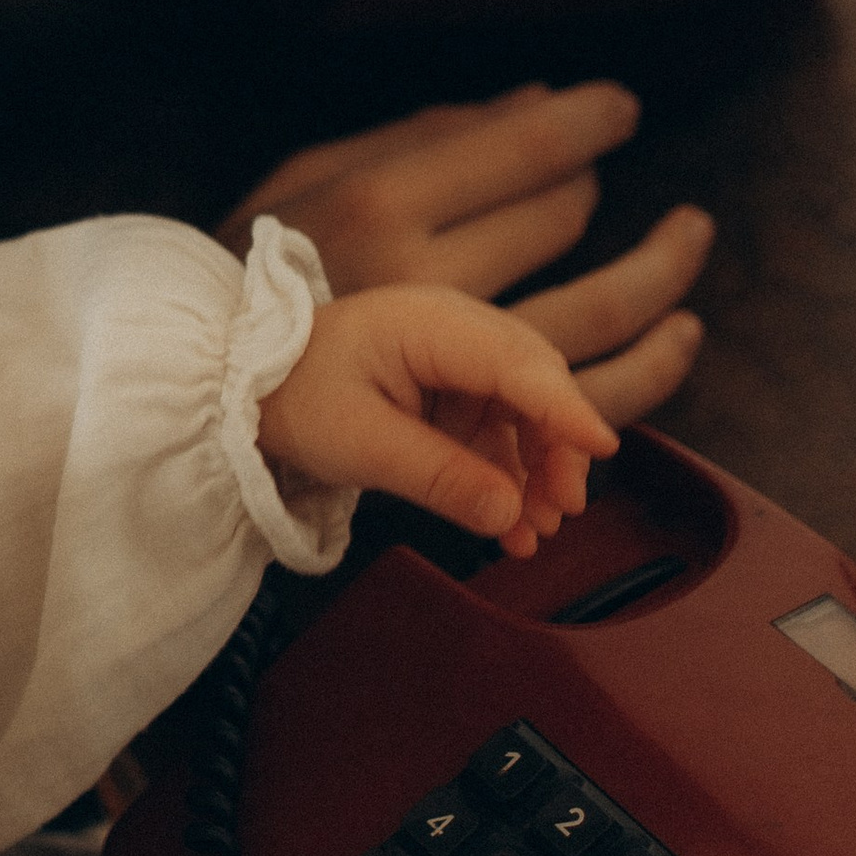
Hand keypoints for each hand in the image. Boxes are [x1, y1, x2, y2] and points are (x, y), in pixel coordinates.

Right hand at [229, 84, 713, 428]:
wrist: (220, 379)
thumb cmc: (268, 259)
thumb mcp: (322, 171)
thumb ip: (429, 135)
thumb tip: (538, 101)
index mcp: (381, 203)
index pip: (522, 147)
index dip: (587, 120)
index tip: (620, 107)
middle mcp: (424, 279)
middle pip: (560, 217)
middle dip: (593, 182)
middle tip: (600, 175)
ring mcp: (454, 361)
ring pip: (597, 313)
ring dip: (661, 275)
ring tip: (688, 242)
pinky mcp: (478, 424)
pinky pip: (588, 398)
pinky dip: (648, 368)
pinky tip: (675, 336)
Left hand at [256, 285, 619, 556]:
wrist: (252, 387)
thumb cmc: (296, 396)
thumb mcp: (360, 444)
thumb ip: (437, 477)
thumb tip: (508, 512)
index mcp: (432, 323)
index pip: (518, 362)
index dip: (565, 407)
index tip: (602, 447)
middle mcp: (457, 331)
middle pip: (536, 384)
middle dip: (558, 450)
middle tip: (561, 509)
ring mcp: (460, 361)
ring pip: (527, 414)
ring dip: (538, 474)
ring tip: (534, 533)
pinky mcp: (456, 393)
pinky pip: (501, 434)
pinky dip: (511, 478)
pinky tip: (513, 526)